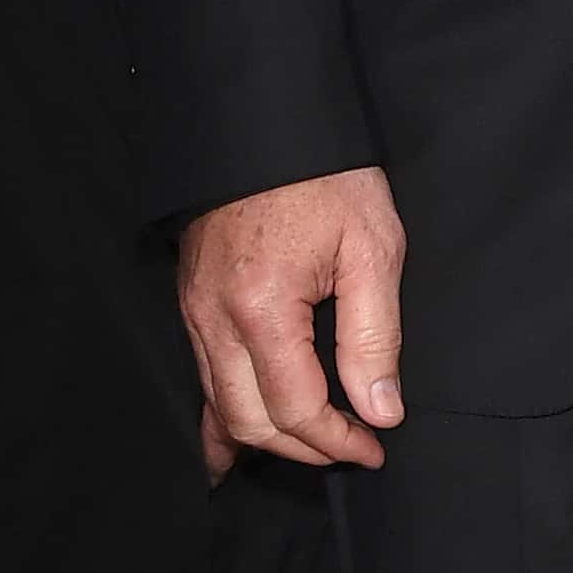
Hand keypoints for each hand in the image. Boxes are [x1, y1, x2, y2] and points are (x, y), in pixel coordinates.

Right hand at [179, 165, 406, 472]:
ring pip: (220, 404)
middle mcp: (214, 319)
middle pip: (251, 419)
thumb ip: (374, 338)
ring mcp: (194, 311)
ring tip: (310, 451)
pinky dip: (219, 417)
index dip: (337, 440)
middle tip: (350, 450)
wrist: (266, 120)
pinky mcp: (191, 302)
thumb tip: (380, 410)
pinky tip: (227, 451)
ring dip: (266, 436)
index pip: (296, 408)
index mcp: (262, 308)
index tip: (375, 446)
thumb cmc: (324, 177)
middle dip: (303, 448)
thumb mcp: (372, 249)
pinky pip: (202, 376)